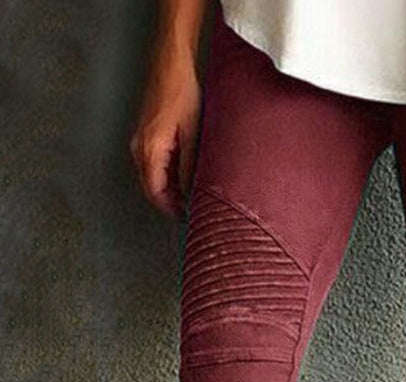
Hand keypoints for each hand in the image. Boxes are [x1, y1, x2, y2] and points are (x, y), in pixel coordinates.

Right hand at [129, 46, 201, 218]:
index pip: (156, 191)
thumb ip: (190, 166)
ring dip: (168, 189)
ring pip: (151, 176)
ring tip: (189, 196)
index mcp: (150, 151)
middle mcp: (140, 148)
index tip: (185, 217)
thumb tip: (191, 191)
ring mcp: (140, 140)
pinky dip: (165, 174)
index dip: (170, 208)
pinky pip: (152, 163)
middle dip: (169, 201)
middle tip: (189, 210)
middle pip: (151, 187)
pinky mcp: (145, 134)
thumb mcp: (193, 134)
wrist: (172, 66)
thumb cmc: (182, 93)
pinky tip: (182, 176)